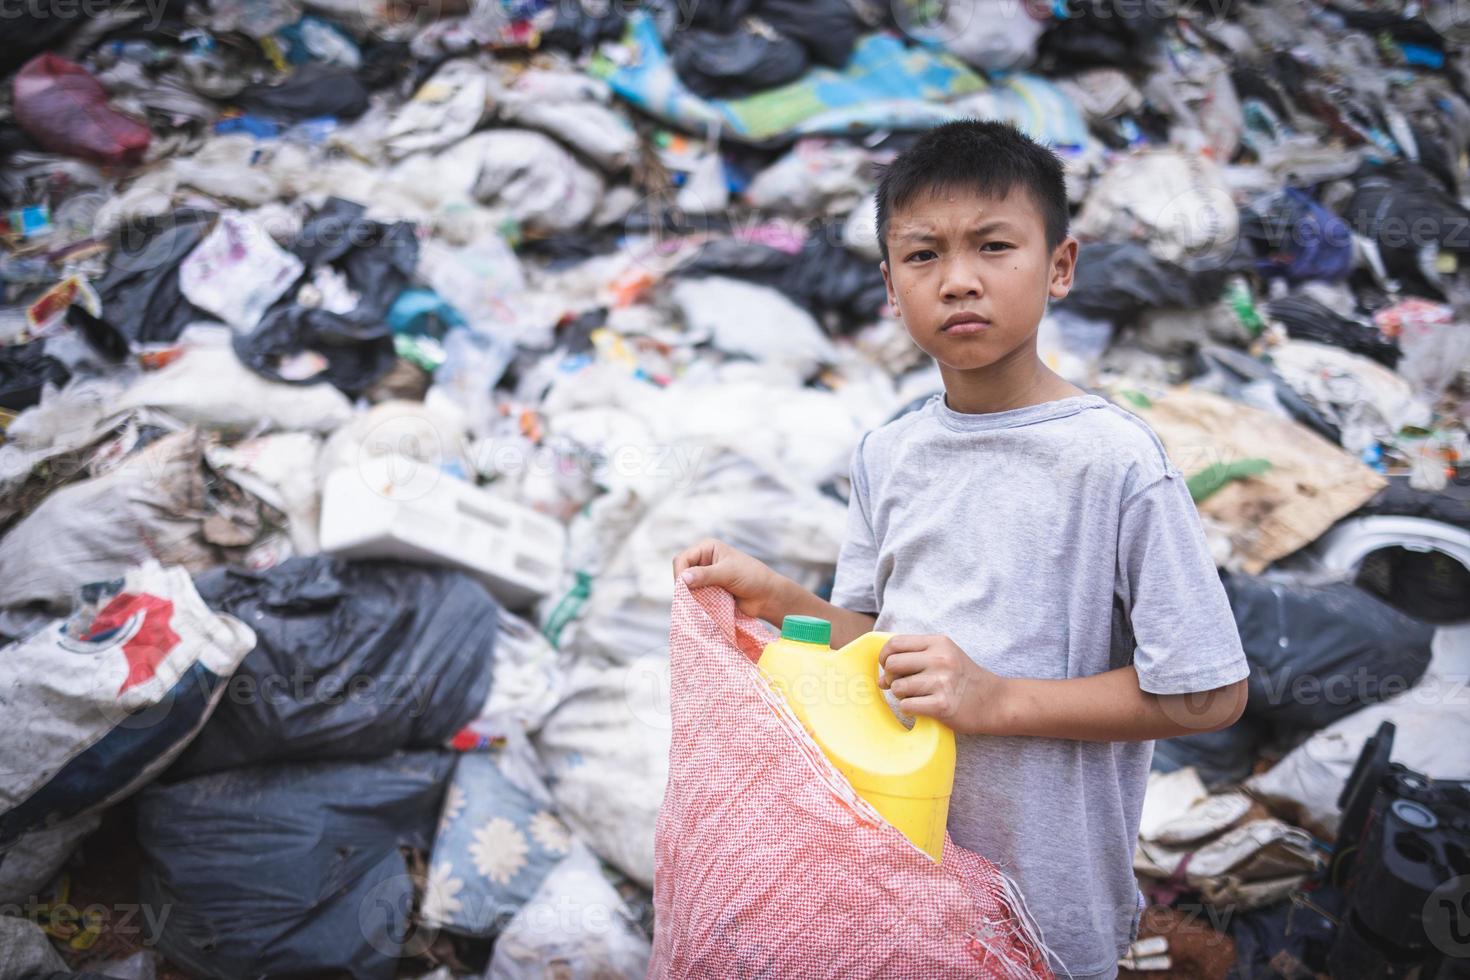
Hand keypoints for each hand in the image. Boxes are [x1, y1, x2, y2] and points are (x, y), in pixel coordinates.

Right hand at [672, 538, 786, 620]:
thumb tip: (683, 579)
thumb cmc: (752, 577)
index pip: (682, 559)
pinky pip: (695, 597)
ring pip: (687, 587)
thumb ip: (705, 575)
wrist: (767, 596)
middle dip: (684, 586)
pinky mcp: (709, 591)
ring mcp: (706, 577)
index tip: (683, 588)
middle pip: (681, 573)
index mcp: (707, 548)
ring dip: (691, 596)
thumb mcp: (728, 573)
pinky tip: (702, 608)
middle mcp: (704, 561)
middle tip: (690, 599)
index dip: (680, 573)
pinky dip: (696, 603)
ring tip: (699, 603)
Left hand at [878, 634, 1008, 735]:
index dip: (884, 656)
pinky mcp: (942, 705)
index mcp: (939, 643)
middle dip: (890, 677)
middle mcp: (941, 659)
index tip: (888, 667)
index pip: (895, 643)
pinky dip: (909, 709)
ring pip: (898, 687)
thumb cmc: (964, 679)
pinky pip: (907, 706)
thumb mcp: (943, 658)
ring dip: (901, 695)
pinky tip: (922, 708)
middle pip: (892, 664)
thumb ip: (912, 661)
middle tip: (901, 685)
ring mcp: (942, 682)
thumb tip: (879, 679)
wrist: (995, 702)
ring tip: (917, 697)